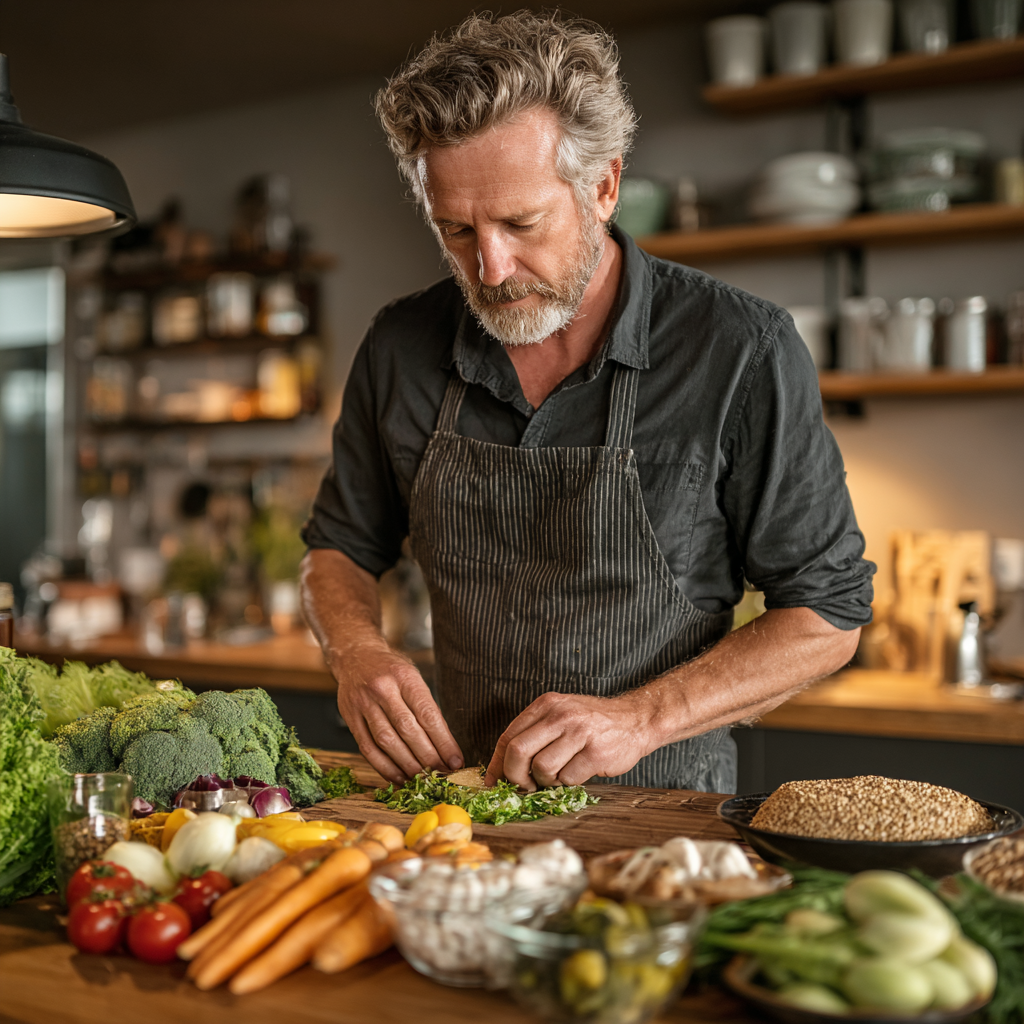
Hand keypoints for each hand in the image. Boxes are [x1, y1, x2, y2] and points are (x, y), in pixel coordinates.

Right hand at [331, 642, 463, 784]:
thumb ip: (425, 708)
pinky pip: (367, 748)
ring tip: (423, 779)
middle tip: (442, 774)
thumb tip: (445, 746)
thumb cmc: (391, 670)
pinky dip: (384, 767)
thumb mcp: (413, 677)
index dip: (443, 741)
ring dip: (407, 765)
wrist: (355, 656)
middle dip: (428, 757)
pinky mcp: (350, 717)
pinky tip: (398, 777)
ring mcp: (363, 703)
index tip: (455, 759)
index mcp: (405, 676)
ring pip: (387, 741)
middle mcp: (382, 688)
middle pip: (408, 730)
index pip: (428, 714)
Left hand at [484, 691, 650, 789]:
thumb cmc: (593, 723)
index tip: (494, 781)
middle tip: (526, 786)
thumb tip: (504, 768)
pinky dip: (569, 782)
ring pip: (542, 769)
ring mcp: (579, 733)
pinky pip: (568, 779)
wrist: (636, 720)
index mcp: (546, 705)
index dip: (497, 764)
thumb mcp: (561, 715)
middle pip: (518, 753)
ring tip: (560, 774)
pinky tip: (578, 772)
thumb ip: (535, 734)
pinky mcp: (595, 752)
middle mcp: (560, 715)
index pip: (508, 737)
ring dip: (547, 781)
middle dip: (516, 777)